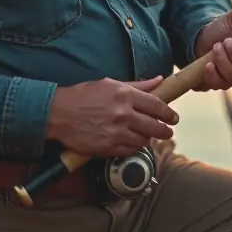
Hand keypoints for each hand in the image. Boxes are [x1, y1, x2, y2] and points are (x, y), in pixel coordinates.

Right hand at [46, 76, 178, 157]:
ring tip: (147, 136)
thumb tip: (158, 80)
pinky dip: (134, 147)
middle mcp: (123, 114)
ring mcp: (116, 132)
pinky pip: (130, 150)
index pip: (156, 105)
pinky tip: (132, 142)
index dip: (168, 113)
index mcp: (125, 95)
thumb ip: (137, 84)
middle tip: (168, 131)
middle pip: (154, 126)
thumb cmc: (83, 96)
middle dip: (165, 130)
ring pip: (144, 140)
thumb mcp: (110, 83)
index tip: (173, 117)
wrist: (59, 113)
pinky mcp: (108, 147)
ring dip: (148, 138)